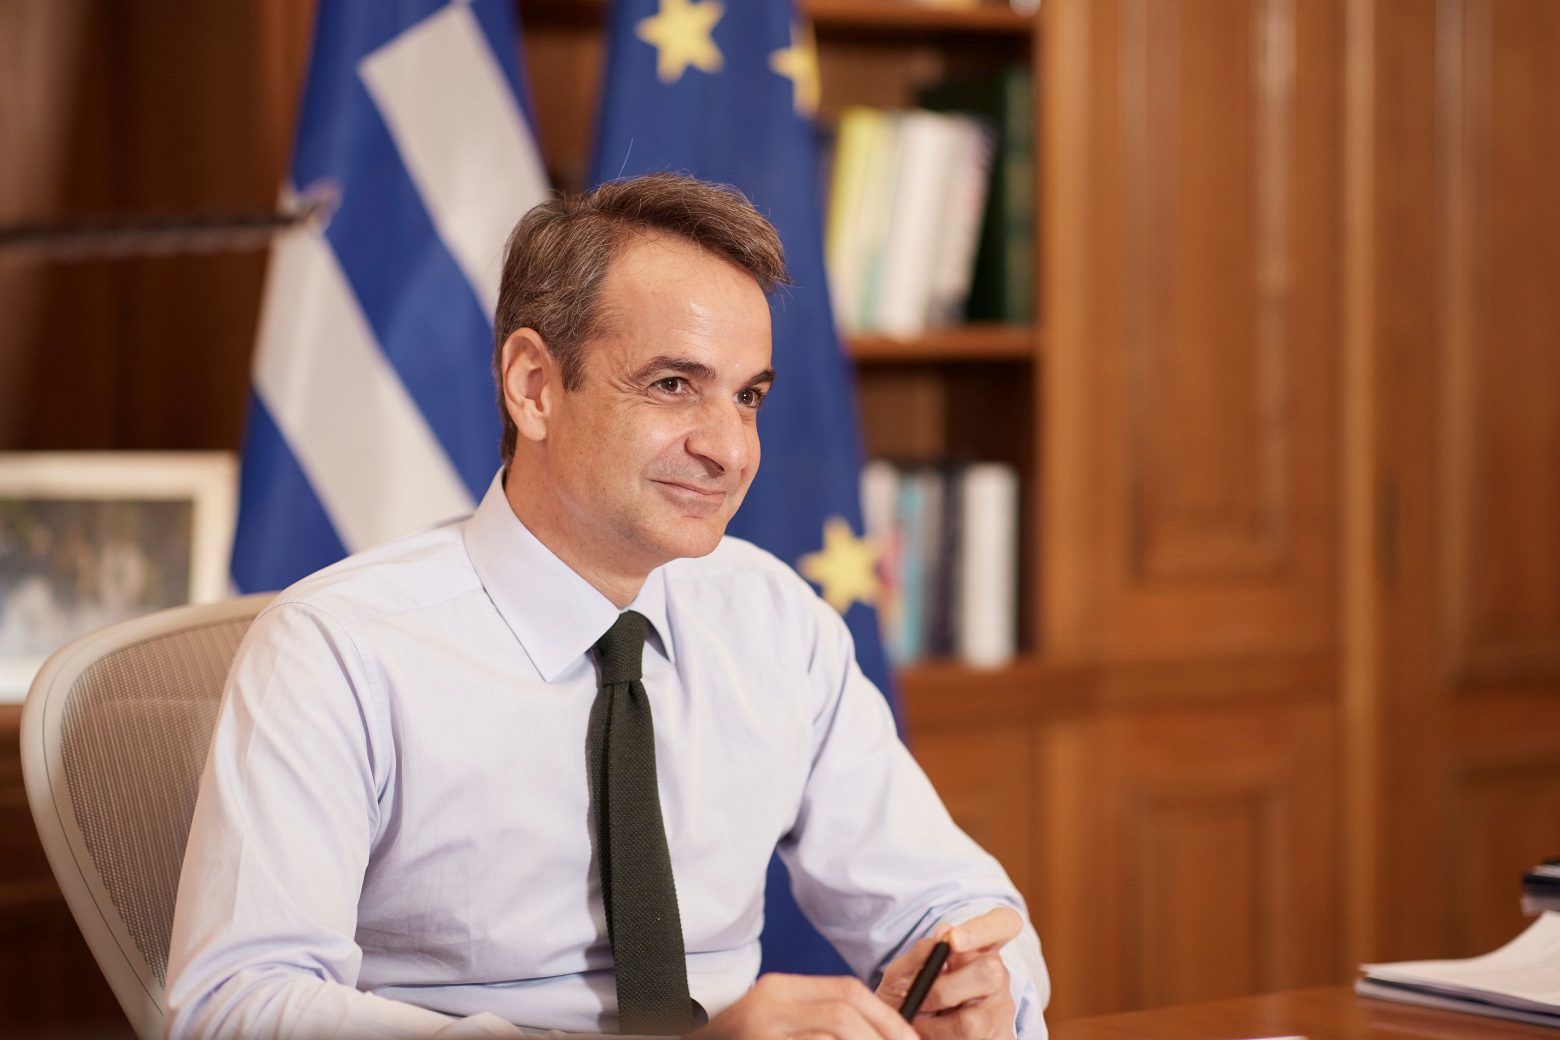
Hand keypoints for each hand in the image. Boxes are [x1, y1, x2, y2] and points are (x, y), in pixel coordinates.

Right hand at [692, 973, 917, 1039]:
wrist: (688, 1039)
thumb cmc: (742, 1038)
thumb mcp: (777, 1020)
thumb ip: (818, 1017)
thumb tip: (881, 1031)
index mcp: (779, 989)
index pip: (847, 990)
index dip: (887, 1017)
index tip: (910, 1039)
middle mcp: (769, 1006)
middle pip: (845, 1013)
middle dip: (884, 1036)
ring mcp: (763, 1031)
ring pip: (835, 1033)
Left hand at [874, 908, 1020, 1039]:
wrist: (908, 1031)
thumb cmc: (910, 994)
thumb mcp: (905, 971)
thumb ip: (922, 951)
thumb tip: (943, 933)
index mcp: (980, 947)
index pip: (1005, 922)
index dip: (984, 929)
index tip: (953, 939)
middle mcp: (998, 975)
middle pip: (992, 971)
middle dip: (945, 987)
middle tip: (919, 994)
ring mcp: (1000, 1010)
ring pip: (972, 1018)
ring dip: (934, 1021)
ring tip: (917, 1016)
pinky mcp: (998, 1036)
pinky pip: (966, 1038)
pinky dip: (936, 1035)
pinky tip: (927, 1030)